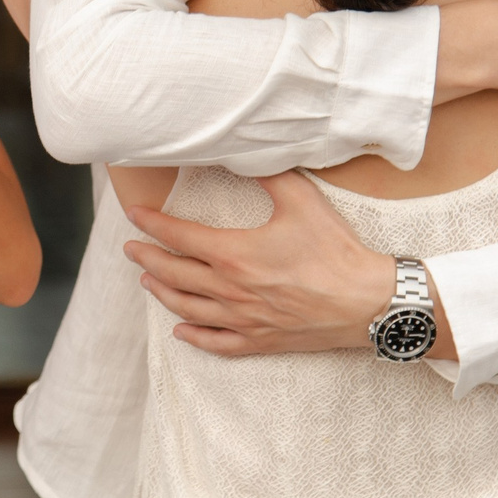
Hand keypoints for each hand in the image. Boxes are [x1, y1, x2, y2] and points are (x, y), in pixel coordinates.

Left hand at [123, 172, 406, 356]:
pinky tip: (180, 331)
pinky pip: (217, 343)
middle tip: (130, 248)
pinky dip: (193, 337)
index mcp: (233, 254)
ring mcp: (242, 319)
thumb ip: (267, 174)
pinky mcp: (260, 341)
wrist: (368, 302)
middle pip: (173, 274)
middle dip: (147, 258)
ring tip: (147, 280)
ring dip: (162, 292)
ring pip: (187, 308)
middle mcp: (229, 290)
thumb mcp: (302, 199)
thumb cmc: (336, 250)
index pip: (178, 237)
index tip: (135, 215)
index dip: (152, 224)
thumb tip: (241, 155)